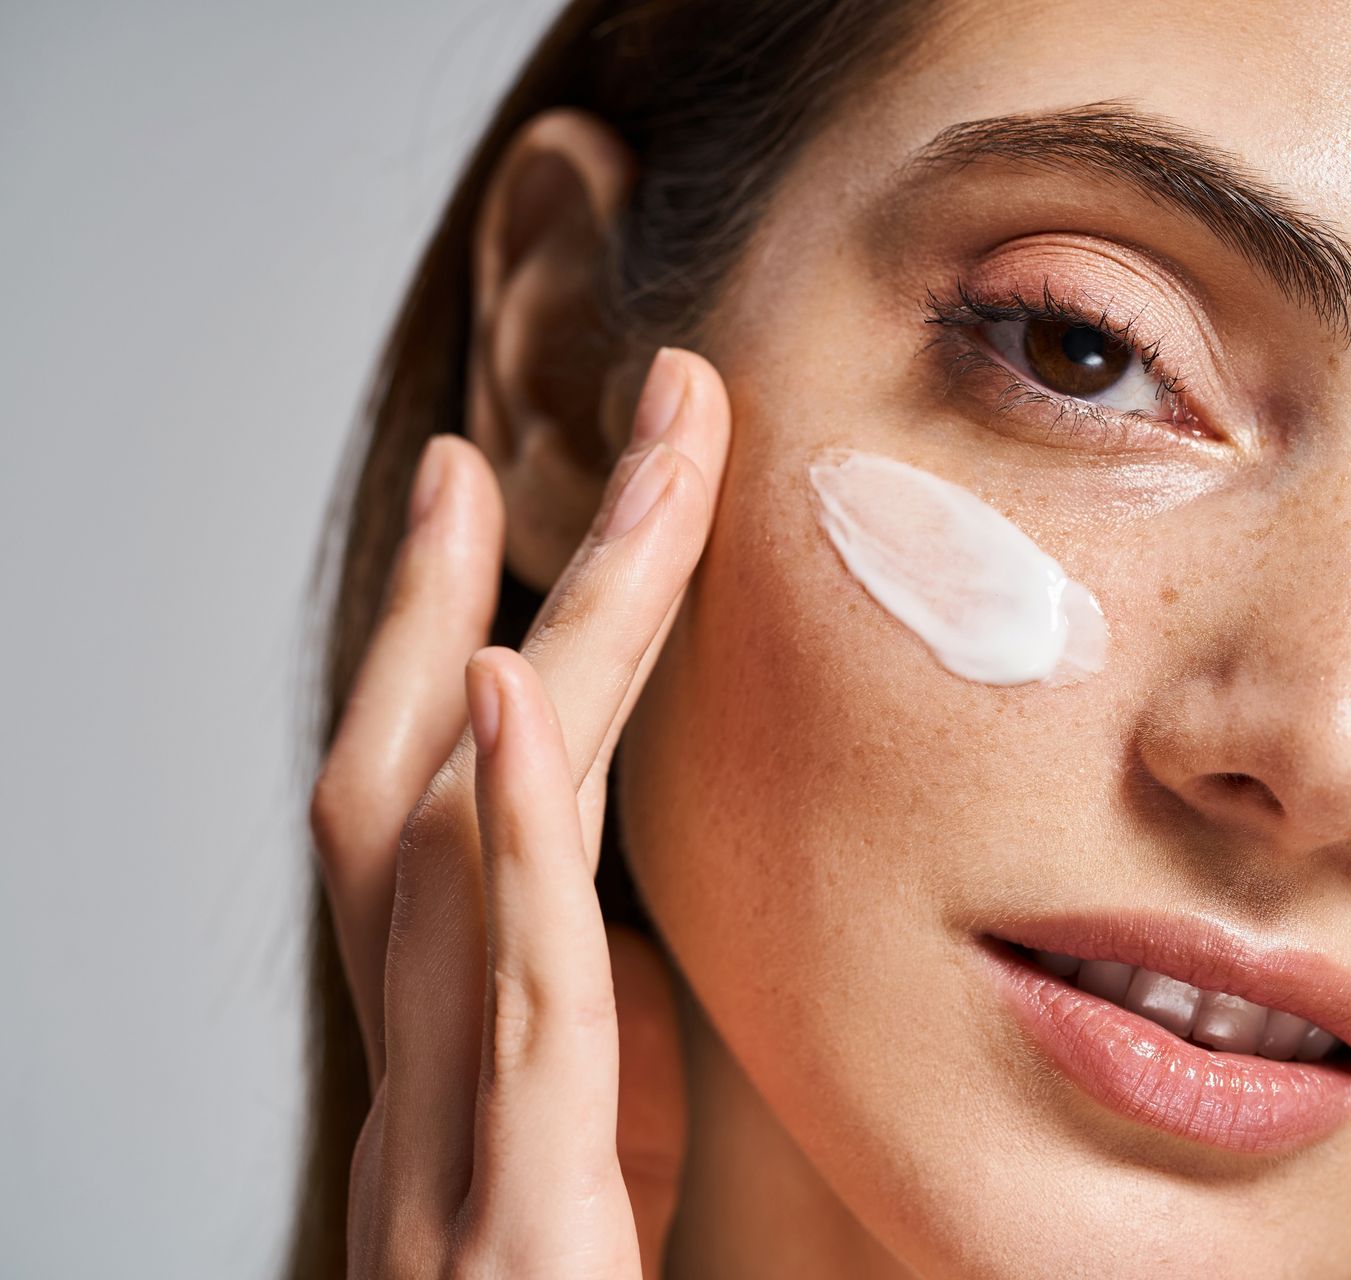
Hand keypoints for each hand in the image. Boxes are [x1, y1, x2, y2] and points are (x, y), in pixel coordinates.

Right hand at [307, 347, 730, 1277]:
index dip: (477, 663)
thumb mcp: (611, 1184)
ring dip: (479, 645)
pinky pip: (505, 991)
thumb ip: (613, 1052)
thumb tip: (643, 928)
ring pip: (436, 853)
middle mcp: (429, 1088)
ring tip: (508, 477)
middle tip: (513, 439)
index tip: (527, 522)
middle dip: (455, 602)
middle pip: (411, 794)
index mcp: (471, 1072)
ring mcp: (447, 1148)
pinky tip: (493, 681)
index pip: (463, 831)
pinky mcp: (508, 1214)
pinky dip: (490, 827)